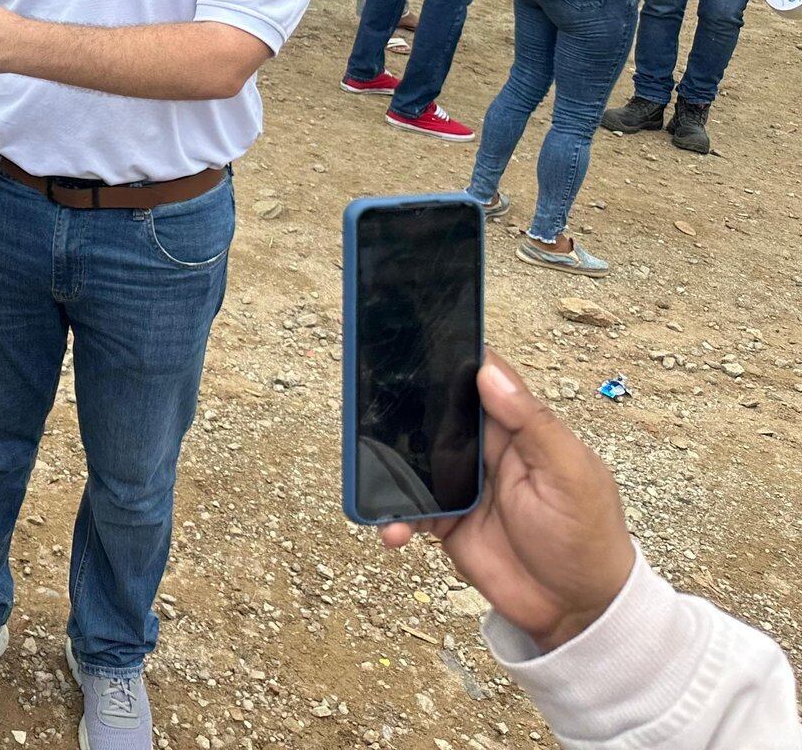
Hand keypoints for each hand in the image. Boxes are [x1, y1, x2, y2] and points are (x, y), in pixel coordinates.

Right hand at [381, 352, 635, 653]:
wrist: (577, 611)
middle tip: (369, 411)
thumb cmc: (587, 538)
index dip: (450, 358)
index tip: (413, 344)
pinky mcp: (446, 521)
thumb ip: (532, 424)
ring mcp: (462, 485)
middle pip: (433, 415)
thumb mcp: (570, 476)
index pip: (480, 380)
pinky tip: (394, 529)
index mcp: (518, 429)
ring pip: (412, 461)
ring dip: (391, 468)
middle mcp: (485, 451)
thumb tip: (488, 372)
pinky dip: (394, 516)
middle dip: (402, 411)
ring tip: (373, 479)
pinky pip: (409, 509)